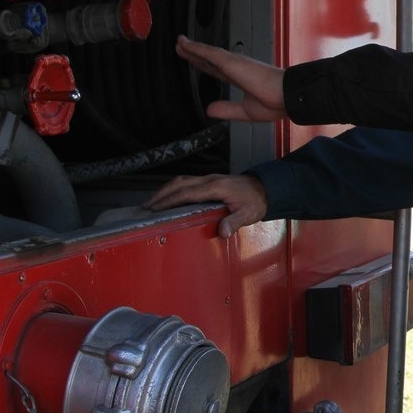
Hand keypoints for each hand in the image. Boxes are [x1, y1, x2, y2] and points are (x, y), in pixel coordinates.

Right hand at [145, 173, 268, 238]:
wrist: (267, 188)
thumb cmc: (257, 201)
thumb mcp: (249, 214)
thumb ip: (235, 222)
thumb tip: (222, 232)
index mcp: (217, 187)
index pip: (188, 193)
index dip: (170, 200)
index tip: (155, 208)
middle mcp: (210, 180)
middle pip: (180, 184)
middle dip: (161, 195)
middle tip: (146, 208)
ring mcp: (209, 179)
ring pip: (182, 181)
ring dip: (166, 191)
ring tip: (152, 204)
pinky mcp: (209, 181)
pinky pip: (187, 183)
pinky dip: (174, 189)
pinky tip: (168, 198)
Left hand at [174, 35, 286, 121]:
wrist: (287, 96)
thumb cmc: (276, 103)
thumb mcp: (245, 111)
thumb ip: (226, 109)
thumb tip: (209, 110)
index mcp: (241, 78)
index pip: (217, 70)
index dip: (205, 65)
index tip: (195, 62)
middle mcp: (237, 67)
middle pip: (210, 59)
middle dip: (195, 54)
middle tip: (182, 47)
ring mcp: (234, 63)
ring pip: (207, 53)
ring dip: (192, 47)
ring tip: (179, 42)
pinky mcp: (231, 62)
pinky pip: (208, 53)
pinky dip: (195, 47)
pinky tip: (184, 44)